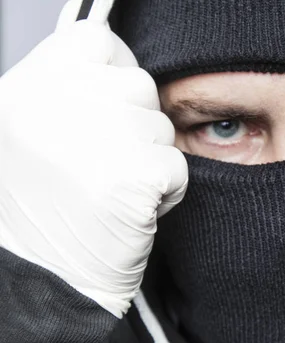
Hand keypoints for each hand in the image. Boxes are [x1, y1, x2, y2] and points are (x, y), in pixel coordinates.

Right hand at [0, 0, 187, 317]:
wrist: (44, 281)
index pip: (97, 43)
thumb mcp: (36, 131)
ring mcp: (100, 136)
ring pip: (163, 127)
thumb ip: (74, 92)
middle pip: (139, 86)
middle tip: (104, 166)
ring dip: (151, 160)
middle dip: (136, 127)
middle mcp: (58, 102)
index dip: (114, 75)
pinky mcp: (136, 174)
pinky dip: (166, 191)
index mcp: (29, 86)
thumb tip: (122, 68)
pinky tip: (131, 209)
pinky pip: (178, 165)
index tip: (109, 111)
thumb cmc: (43, 211)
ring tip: (113, 191)